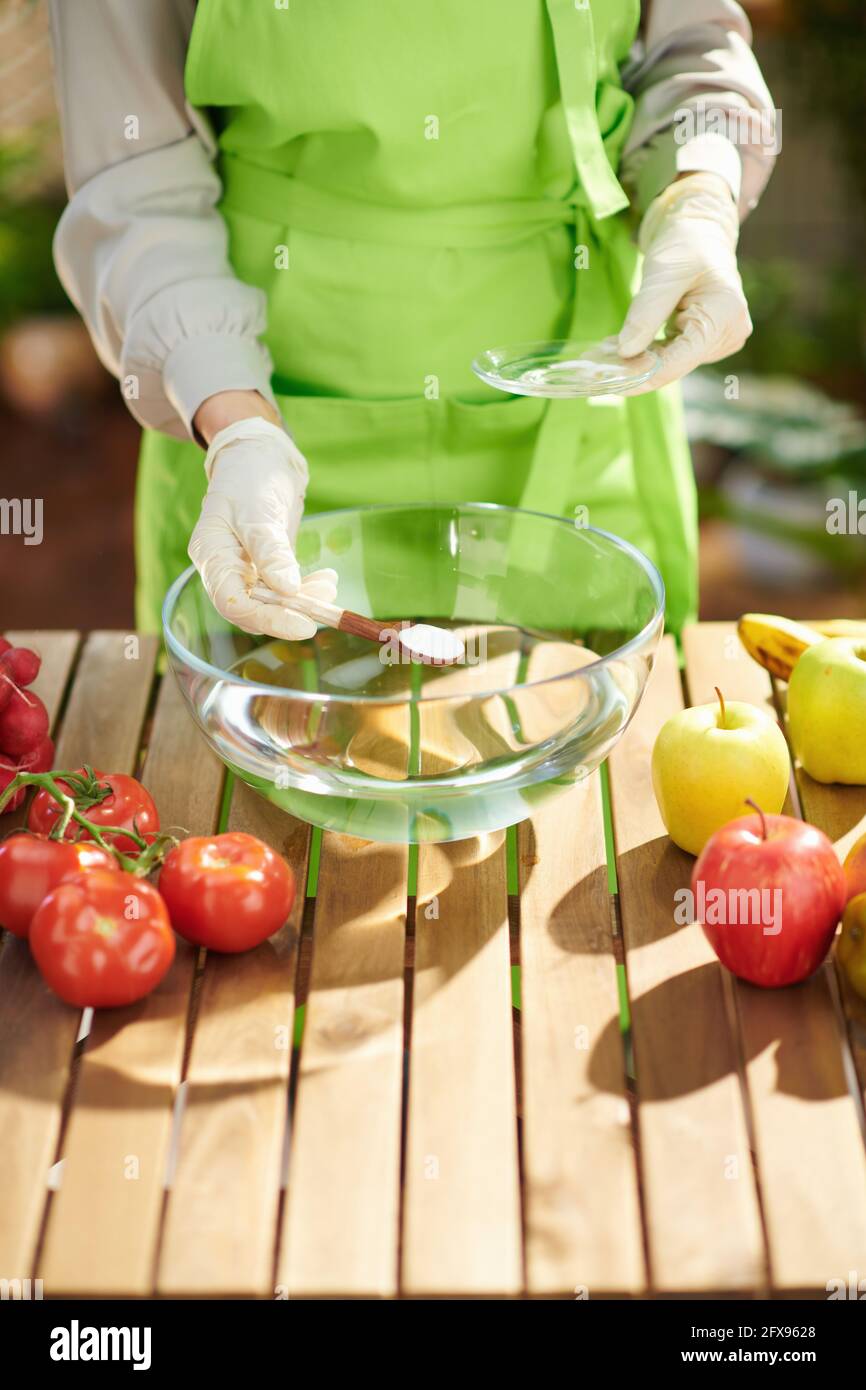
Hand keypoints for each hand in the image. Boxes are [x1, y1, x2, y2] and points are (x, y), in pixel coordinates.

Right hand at [188, 416, 336, 638]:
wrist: (259, 455)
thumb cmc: (249, 475)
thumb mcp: (258, 509)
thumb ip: (271, 550)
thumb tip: (288, 589)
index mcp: (211, 555)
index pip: (233, 603)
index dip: (268, 619)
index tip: (303, 624)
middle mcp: (224, 568)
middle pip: (253, 610)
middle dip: (290, 612)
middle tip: (325, 604)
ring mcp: (245, 570)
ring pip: (272, 603)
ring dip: (304, 601)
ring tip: (329, 585)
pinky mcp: (265, 567)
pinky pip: (285, 590)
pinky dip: (306, 589)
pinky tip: (326, 580)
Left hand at [617, 172, 751, 394]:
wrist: (698, 232)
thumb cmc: (686, 243)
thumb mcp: (663, 273)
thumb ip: (646, 314)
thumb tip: (626, 352)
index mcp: (725, 316)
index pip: (681, 360)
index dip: (645, 375)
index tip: (612, 382)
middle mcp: (728, 334)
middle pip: (675, 365)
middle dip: (636, 366)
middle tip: (595, 363)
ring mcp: (718, 340)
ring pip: (670, 363)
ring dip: (636, 361)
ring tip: (601, 354)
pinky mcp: (704, 342)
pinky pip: (671, 355)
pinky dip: (645, 353)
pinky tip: (618, 348)